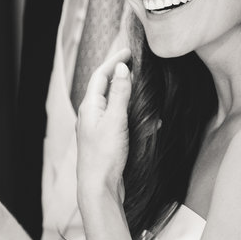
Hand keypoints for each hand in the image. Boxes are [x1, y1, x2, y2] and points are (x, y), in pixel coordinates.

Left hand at [76, 47, 132, 201]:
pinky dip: (133, 115)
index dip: (114, 61)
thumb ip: (120, 94)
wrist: (98, 187)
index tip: (130, 52)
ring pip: (114, 104)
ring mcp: (97, 128)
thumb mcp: (115, 120)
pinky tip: (150, 122)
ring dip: (129, 95)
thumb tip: (122, 68)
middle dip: (121, 75)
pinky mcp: (106, 141)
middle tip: (137, 65)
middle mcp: (91, 115)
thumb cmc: (104, 155)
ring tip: (145, 90)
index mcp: (90, 107)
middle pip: (105, 88)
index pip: (101, 76)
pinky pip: (119, 120)